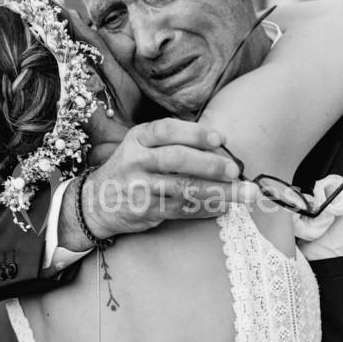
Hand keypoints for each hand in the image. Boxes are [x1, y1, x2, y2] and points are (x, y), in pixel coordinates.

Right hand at [75, 118, 257, 242]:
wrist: (96, 202)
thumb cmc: (130, 169)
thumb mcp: (141, 145)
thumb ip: (172, 141)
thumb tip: (219, 146)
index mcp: (138, 138)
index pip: (167, 130)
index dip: (196, 133)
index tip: (221, 139)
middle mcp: (137, 161)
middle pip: (176, 159)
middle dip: (210, 164)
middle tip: (236, 170)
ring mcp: (141, 188)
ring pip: (184, 188)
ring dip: (218, 191)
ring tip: (245, 193)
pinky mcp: (146, 211)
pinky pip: (182, 209)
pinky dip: (206, 208)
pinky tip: (225, 206)